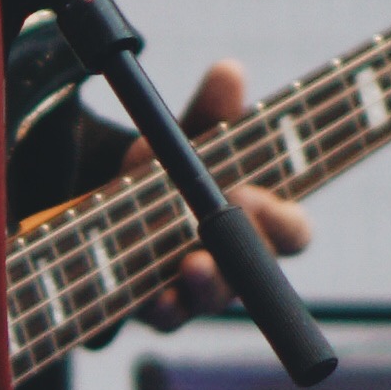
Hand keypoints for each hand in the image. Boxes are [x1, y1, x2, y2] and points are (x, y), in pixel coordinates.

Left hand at [154, 59, 312, 323]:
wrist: (99, 214)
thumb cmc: (160, 176)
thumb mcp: (179, 139)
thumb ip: (207, 114)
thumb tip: (229, 71)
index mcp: (255, 224)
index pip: (291, 232)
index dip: (282, 221)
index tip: (255, 197)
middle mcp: (235, 264)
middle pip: (259, 271)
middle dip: (248, 248)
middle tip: (230, 215)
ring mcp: (198, 292)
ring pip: (216, 299)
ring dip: (208, 282)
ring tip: (193, 264)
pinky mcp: (157, 310)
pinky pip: (168, 318)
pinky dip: (164, 307)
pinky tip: (157, 297)